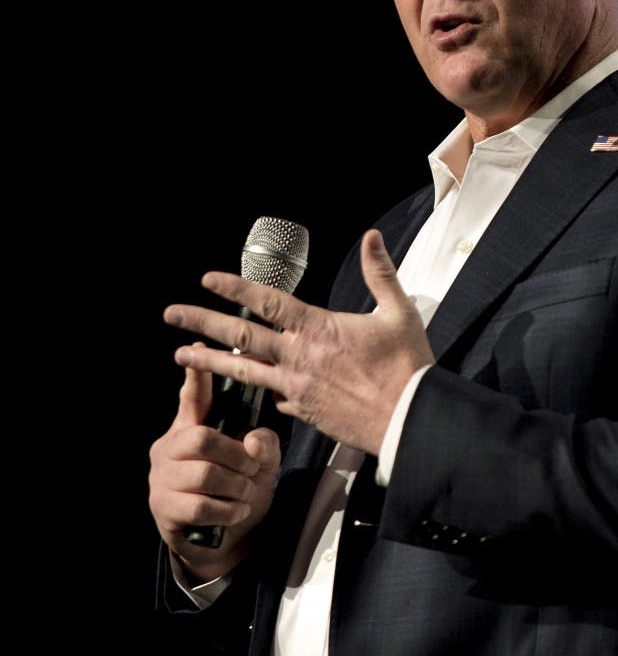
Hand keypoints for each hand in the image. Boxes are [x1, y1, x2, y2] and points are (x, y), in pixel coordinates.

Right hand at [148, 365, 280, 579]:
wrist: (227, 538)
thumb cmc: (241, 488)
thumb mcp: (262, 462)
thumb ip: (264, 445)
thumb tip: (254, 440)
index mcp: (193, 426)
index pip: (193, 396)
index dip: (197, 375)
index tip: (199, 346)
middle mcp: (170, 446)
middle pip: (202, 438)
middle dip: (236, 455)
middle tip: (252, 468)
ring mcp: (161, 477)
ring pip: (204, 474)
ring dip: (236, 487)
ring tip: (245, 493)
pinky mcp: (162, 507)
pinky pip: (199, 506)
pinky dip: (228, 511)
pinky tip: (237, 511)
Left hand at [163, 229, 433, 454]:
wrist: (408, 418)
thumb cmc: (407, 365)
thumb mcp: (398, 311)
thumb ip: (380, 272)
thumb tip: (372, 237)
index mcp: (319, 328)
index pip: (266, 302)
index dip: (234, 287)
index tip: (207, 280)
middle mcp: (299, 358)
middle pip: (241, 336)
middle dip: (202, 323)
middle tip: (172, 315)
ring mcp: (297, 388)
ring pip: (243, 372)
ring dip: (209, 361)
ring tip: (180, 356)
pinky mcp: (304, 413)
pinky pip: (272, 399)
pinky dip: (258, 391)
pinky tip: (247, 389)